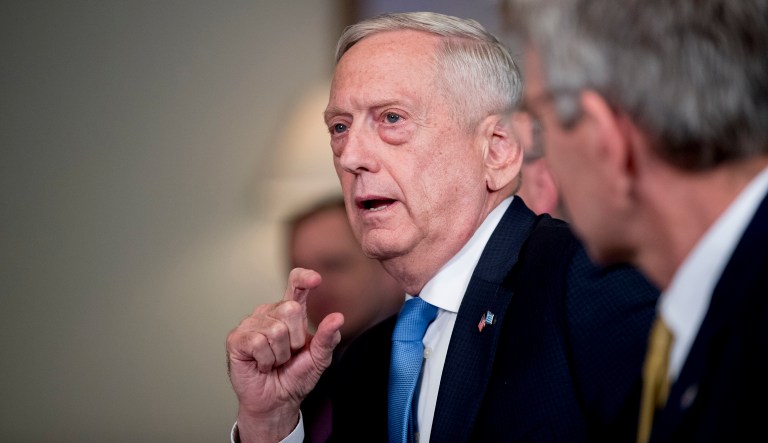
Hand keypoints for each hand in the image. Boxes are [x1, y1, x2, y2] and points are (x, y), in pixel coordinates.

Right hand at [226, 268, 343, 441]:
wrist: (276, 401)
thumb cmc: (296, 377)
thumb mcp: (319, 358)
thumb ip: (328, 338)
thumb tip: (338, 318)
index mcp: (290, 312)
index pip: (295, 284)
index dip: (304, 278)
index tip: (316, 280)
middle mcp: (269, 313)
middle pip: (290, 309)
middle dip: (296, 339)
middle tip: (289, 354)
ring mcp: (251, 324)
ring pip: (275, 330)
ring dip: (280, 354)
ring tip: (274, 361)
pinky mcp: (236, 338)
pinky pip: (258, 343)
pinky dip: (265, 360)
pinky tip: (261, 364)